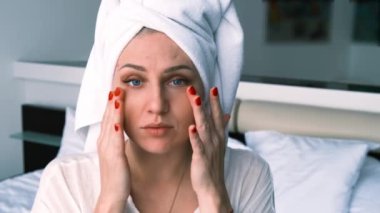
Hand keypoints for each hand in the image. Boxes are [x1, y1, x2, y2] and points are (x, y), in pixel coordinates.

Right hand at [95, 87, 129, 211]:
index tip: (117, 92)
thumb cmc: (117, 178)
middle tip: (116, 85)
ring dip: (113, 106)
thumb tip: (123, 133)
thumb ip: (118, 144)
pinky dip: (116, 120)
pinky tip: (119, 111)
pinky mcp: (114, 154)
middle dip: (112, 101)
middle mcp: (104, 142)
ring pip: (110, 122)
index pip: (109, 119)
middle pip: (108, 117)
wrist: (112, 196)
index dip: (112, 105)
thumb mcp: (117, 156)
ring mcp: (107, 148)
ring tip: (117, 92)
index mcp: (106, 142)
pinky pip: (115, 134)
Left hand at [186, 86, 231, 212]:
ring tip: (195, 100)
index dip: (216, 102)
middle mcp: (216, 140)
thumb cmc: (213, 165)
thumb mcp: (219, 144)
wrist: (213, 187)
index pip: (218, 115)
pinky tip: (191, 128)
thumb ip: (220, 128)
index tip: (213, 88)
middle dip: (205, 102)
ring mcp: (209, 148)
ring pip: (204, 127)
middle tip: (197, 88)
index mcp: (219, 136)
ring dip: (200, 113)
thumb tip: (226, 114)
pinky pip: (198, 146)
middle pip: (210, 117)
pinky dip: (195, 137)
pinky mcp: (201, 158)